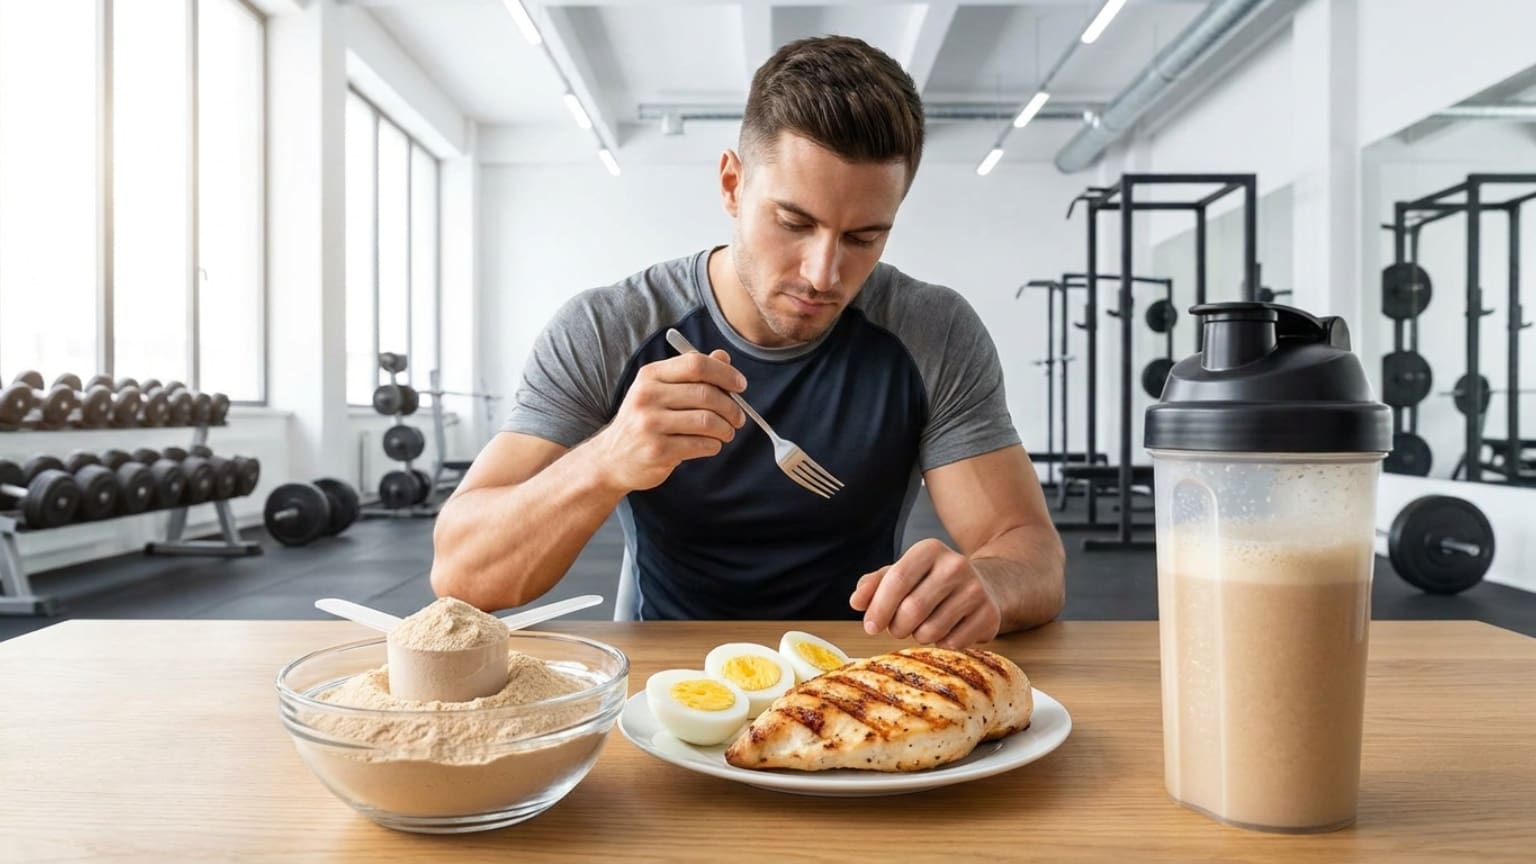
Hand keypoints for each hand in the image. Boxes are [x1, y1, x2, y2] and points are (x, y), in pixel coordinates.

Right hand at [591, 348, 747, 492]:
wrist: (612, 458)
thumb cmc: (644, 421)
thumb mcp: (660, 390)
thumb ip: (691, 373)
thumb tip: (723, 357)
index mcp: (650, 375)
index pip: (695, 364)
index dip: (724, 373)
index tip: (740, 385)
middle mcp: (647, 396)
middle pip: (706, 394)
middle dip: (732, 407)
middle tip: (738, 417)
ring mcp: (650, 424)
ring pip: (708, 421)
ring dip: (726, 429)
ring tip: (726, 432)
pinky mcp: (658, 450)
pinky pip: (701, 445)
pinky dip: (714, 445)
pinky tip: (710, 445)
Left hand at [849, 538, 1001, 648]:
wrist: (984, 586)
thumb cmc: (931, 582)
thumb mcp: (901, 575)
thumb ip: (874, 585)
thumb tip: (857, 601)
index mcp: (929, 550)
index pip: (897, 580)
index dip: (878, 608)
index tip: (870, 626)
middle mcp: (955, 565)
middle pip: (912, 609)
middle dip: (897, 627)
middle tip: (898, 628)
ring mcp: (976, 590)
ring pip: (931, 630)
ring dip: (918, 636)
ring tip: (923, 626)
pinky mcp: (989, 615)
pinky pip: (952, 643)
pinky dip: (941, 644)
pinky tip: (946, 630)